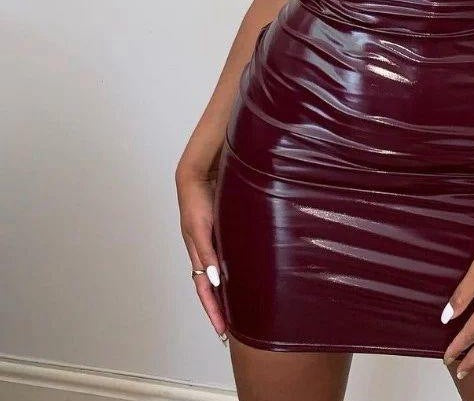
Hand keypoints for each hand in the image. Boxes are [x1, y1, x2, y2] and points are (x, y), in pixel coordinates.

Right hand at [175, 166, 227, 342]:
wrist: (198, 175)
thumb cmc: (197, 200)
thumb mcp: (200, 228)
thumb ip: (206, 252)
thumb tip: (213, 280)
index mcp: (197, 253)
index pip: (204, 289)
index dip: (213, 310)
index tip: (222, 330)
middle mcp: (204, 250)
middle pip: (211, 286)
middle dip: (219, 307)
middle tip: (231, 329)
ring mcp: (212, 241)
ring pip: (219, 273)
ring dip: (227, 291)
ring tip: (240, 308)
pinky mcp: (221, 231)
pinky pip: (226, 257)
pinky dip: (233, 271)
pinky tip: (244, 275)